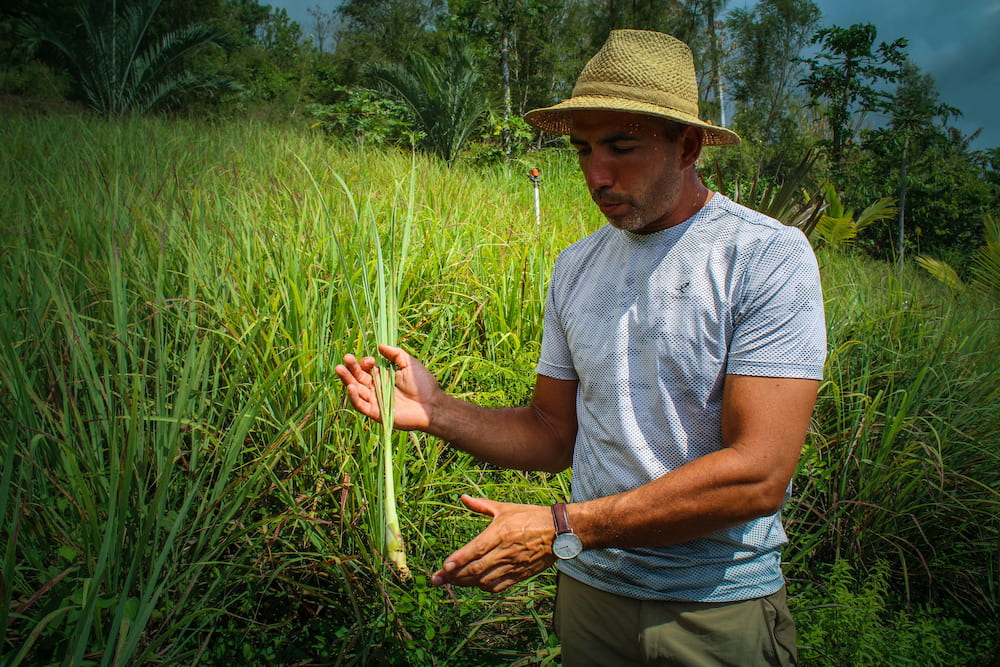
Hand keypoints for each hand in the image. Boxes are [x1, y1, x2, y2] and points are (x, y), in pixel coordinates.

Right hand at [335, 344, 438, 430]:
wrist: (432, 405)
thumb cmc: (423, 384)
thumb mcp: (409, 363)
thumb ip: (395, 354)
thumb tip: (379, 345)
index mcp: (383, 376)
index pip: (366, 368)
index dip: (365, 362)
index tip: (371, 360)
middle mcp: (377, 388)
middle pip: (358, 377)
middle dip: (350, 368)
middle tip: (345, 358)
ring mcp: (376, 400)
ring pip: (356, 390)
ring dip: (347, 380)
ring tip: (339, 369)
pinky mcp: (376, 413)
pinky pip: (361, 405)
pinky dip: (354, 397)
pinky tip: (351, 387)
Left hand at [431, 495, 556, 592]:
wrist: (559, 531)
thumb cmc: (530, 516)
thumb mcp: (505, 508)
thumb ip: (482, 506)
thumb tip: (463, 498)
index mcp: (501, 532)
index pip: (476, 549)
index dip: (459, 559)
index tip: (444, 566)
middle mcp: (506, 551)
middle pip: (476, 568)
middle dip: (454, 576)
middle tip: (437, 579)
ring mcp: (513, 565)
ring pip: (484, 580)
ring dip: (466, 582)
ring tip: (451, 581)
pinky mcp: (520, 574)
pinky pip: (498, 585)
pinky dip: (484, 586)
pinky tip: (475, 583)